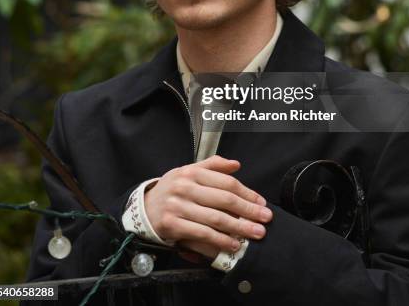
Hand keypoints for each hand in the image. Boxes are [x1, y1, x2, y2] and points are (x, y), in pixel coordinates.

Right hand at [144, 155, 271, 255]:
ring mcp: (178, 206)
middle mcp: (185, 187)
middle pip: (224, 200)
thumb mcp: (188, 171)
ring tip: (254, 233)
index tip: (261, 203)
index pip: (226, 182)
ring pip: (215, 218)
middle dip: (248, 211)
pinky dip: (220, 240)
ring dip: (239, 227)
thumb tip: (236, 164)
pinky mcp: (172, 225)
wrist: (144, 208)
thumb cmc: (172, 189)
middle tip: (265, 219)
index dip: (247, 193)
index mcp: (192, 172)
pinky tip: (233, 244)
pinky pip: (202, 234)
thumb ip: (213, 165)